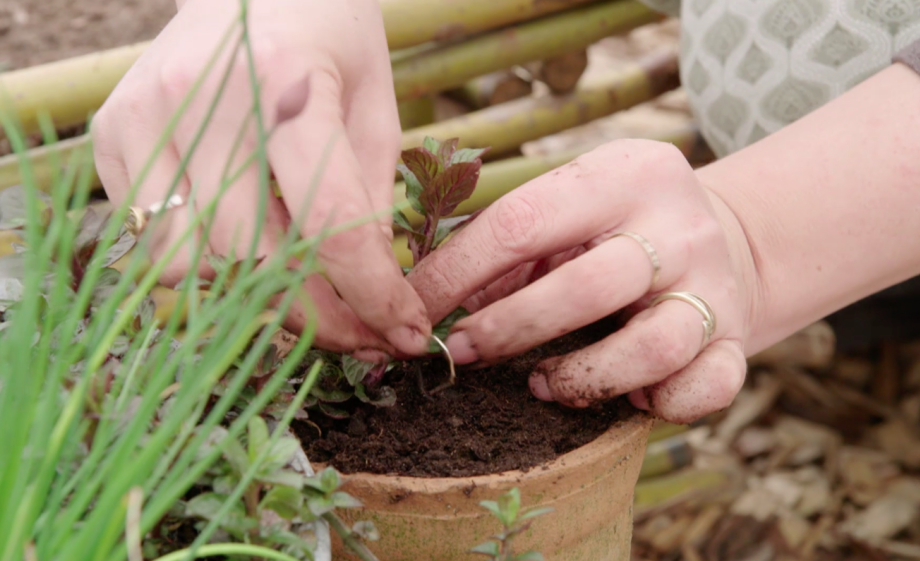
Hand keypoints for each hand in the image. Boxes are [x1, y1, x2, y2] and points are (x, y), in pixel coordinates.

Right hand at [91, 0, 431, 356]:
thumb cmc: (329, 40)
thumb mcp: (375, 107)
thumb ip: (371, 199)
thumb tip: (373, 298)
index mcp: (286, 83)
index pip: (330, 225)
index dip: (374, 298)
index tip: (406, 335)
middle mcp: (203, 100)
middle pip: (252, 259)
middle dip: (316, 317)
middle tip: (360, 333)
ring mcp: (145, 117)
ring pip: (188, 265)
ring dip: (252, 296)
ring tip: (301, 286)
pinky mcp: (114, 133)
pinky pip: (151, 238)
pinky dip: (203, 262)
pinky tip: (245, 241)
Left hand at [406, 139, 758, 422]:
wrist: (723, 238)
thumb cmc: (613, 231)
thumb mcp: (564, 214)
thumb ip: (501, 249)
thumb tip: (418, 302)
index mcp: (624, 174)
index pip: (522, 222)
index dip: (456, 275)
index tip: (413, 312)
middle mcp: (679, 225)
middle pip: (588, 286)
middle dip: (509, 328)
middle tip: (462, 353)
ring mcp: (714, 285)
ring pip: (653, 346)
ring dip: (584, 377)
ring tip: (545, 384)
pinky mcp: (739, 340)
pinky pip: (705, 389)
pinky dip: (660, 405)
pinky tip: (631, 397)